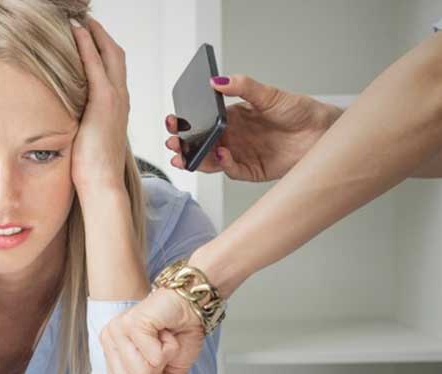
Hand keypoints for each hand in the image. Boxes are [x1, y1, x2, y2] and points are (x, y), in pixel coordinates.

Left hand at [69, 18, 129, 196]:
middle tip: (85, 20)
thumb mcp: (85, 139)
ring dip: (95, 34)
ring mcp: (115, 99)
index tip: (88, 36)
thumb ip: (80, 123)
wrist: (101, 183)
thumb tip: (64, 119)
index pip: (113, 69)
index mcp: (117, 108)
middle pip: (115, 55)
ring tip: (80, 20)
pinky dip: (87, 45)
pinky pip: (96, 65)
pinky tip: (76, 32)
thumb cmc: (91, 169)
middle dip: (101, 35)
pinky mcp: (105, 102)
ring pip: (109, 54)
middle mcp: (120, 99)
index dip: (102, 49)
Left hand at [100, 287, 204, 373]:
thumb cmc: (179, 337)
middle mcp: (108, 342)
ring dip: (163, 359)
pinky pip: (154, 357)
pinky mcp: (131, 324)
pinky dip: (169, 348)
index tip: (154, 364)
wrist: (192, 308)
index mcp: (111, 355)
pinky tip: (165, 331)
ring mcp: (117, 331)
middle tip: (160, 350)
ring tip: (162, 339)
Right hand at [166, 75, 342, 181]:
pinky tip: (222, 156)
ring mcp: (241, 155)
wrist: (323, 131)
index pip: (201, 123)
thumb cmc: (298, 110)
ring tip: (186, 157)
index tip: (173, 121)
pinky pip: (233, 171)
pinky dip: (224, 165)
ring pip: (211, 161)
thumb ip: (242, 86)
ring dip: (197, 160)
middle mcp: (233, 138)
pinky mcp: (253, 171)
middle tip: (174, 144)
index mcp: (231, 119)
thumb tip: (217, 80)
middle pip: (201, 145)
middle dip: (184, 146)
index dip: (185, 124)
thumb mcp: (269, 94)